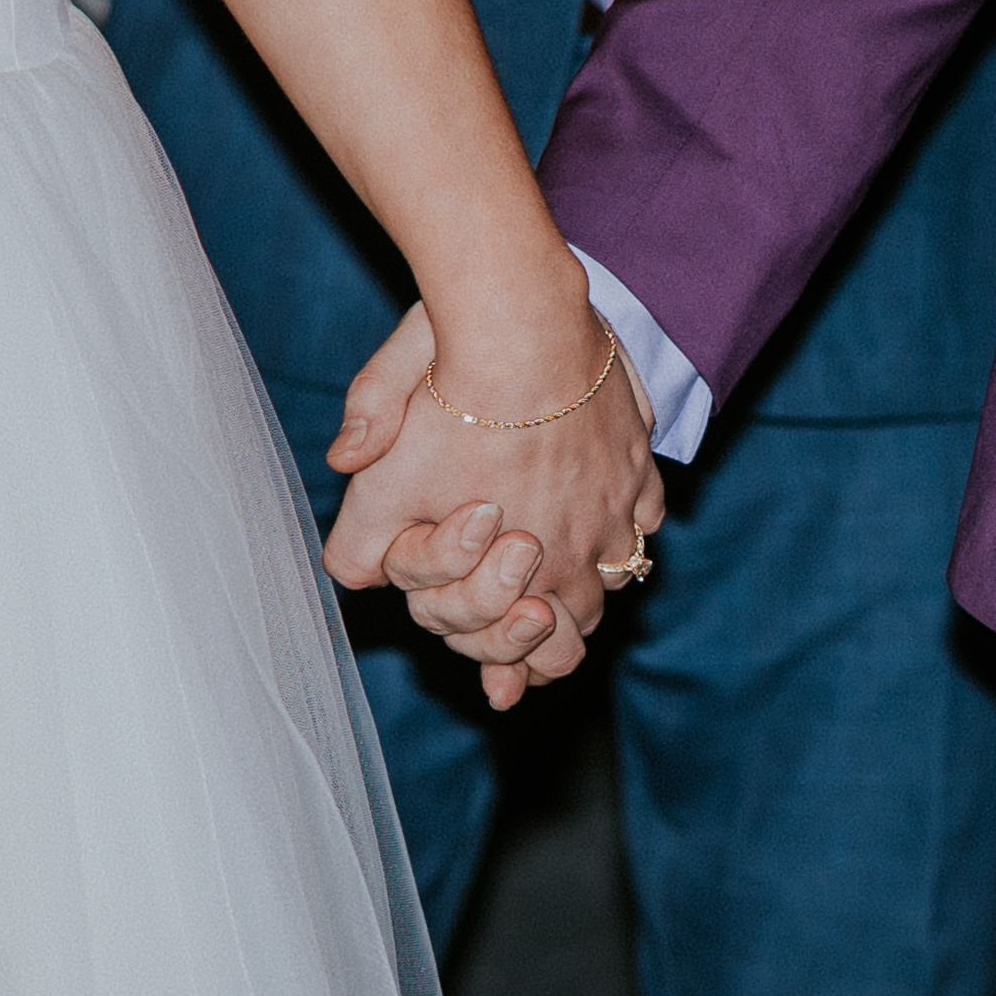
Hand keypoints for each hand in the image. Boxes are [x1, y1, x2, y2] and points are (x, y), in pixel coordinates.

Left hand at [323, 303, 664, 708]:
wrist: (520, 321)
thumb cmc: (448, 402)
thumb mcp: (378, 480)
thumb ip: (358, 539)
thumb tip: (347, 572)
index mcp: (528, 571)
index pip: (541, 655)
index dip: (519, 667)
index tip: (506, 674)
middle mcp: (585, 544)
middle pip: (587, 623)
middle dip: (559, 632)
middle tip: (535, 622)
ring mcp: (621, 496)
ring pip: (623, 568)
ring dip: (596, 578)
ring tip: (568, 568)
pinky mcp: (637, 447)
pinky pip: (648, 504)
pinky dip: (630, 515)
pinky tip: (608, 508)